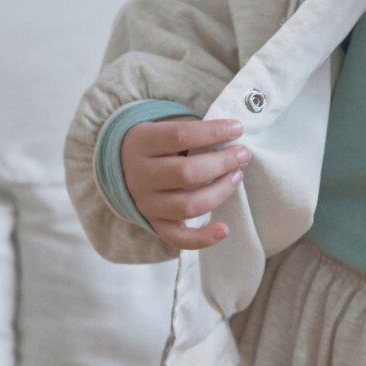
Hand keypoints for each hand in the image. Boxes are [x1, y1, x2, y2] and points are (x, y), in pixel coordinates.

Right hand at [119, 115, 248, 250]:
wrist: (122, 166)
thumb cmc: (156, 143)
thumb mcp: (164, 126)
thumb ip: (193, 130)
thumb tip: (231, 135)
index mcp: (142, 143)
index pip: (180, 136)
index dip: (213, 132)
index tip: (237, 129)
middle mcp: (141, 175)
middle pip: (187, 173)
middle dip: (222, 163)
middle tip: (243, 154)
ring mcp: (147, 203)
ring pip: (188, 205)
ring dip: (220, 192)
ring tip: (237, 176)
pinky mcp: (155, 223)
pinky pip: (178, 238)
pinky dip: (202, 238)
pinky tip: (224, 229)